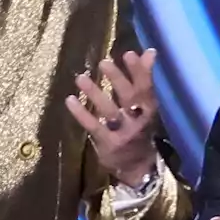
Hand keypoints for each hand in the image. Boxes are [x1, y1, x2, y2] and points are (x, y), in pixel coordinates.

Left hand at [66, 49, 159, 188]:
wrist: (139, 168)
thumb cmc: (140, 128)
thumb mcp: (146, 106)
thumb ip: (145, 79)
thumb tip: (149, 51)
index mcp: (149, 109)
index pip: (146, 88)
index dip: (139, 71)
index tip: (128, 54)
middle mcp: (138, 121)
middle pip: (129, 98)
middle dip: (117, 79)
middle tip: (103, 62)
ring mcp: (123, 133)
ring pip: (109, 111)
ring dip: (95, 94)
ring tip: (80, 78)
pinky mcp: (108, 144)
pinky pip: (94, 127)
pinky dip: (81, 114)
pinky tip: (70, 100)